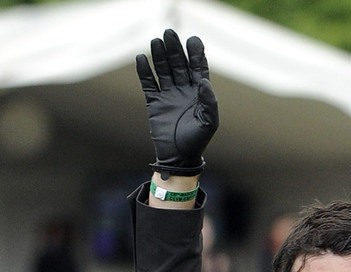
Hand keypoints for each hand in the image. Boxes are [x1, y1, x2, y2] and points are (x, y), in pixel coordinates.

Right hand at [136, 31, 217, 176]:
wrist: (178, 158)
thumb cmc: (197, 141)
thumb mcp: (209, 122)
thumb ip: (209, 102)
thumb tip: (204, 81)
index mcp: (198, 93)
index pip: (197, 68)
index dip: (195, 53)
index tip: (192, 40)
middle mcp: (183, 90)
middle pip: (178, 64)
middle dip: (174, 49)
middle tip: (169, 34)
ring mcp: (168, 95)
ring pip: (163, 69)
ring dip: (159, 55)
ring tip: (155, 41)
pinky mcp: (154, 102)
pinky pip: (148, 83)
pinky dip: (144, 71)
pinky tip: (141, 58)